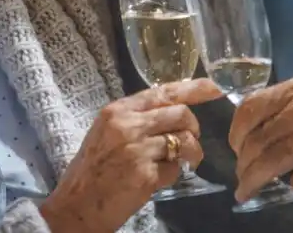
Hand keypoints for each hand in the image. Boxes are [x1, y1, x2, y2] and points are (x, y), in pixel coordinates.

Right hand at [40, 78, 222, 232]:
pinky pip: (175, 169)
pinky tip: (157, 179)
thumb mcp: (107, 131)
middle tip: (190, 142)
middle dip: (194, 128)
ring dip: (190, 153)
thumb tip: (172, 110)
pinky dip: (172, 174)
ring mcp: (137, 150)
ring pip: (185, 141)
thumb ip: (135, 118)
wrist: (77, 205)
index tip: (215, 87)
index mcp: (117, 110)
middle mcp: (128, 125)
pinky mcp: (146, 175)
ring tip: (183, 162)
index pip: (163, 92)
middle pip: (181, 114)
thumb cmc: (92, 168)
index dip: (194, 89)